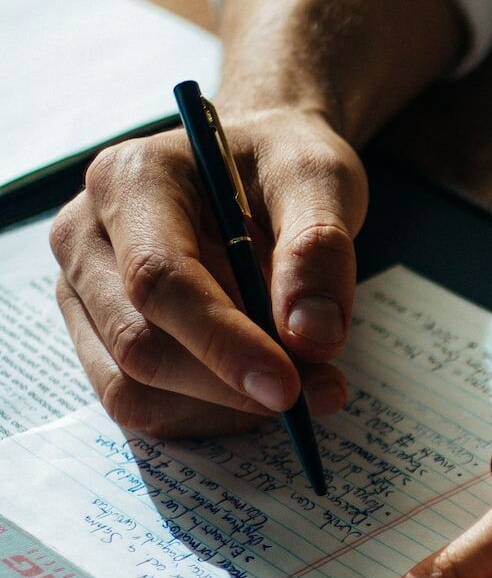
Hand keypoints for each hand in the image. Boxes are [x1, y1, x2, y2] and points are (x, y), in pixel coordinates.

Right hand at [49, 107, 364, 435]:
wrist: (257, 164)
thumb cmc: (282, 164)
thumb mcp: (320, 179)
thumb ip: (319, 249)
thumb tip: (312, 337)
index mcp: (131, 179)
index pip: (158, 279)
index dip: (223, 342)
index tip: (289, 386)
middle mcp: (87, 235)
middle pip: (139, 343)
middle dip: (232, 384)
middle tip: (321, 390)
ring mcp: (84, 290)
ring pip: (134, 388)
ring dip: (226, 407)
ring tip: (305, 383)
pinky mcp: (100, 335)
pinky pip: (143, 404)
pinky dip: (211, 413)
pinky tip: (260, 388)